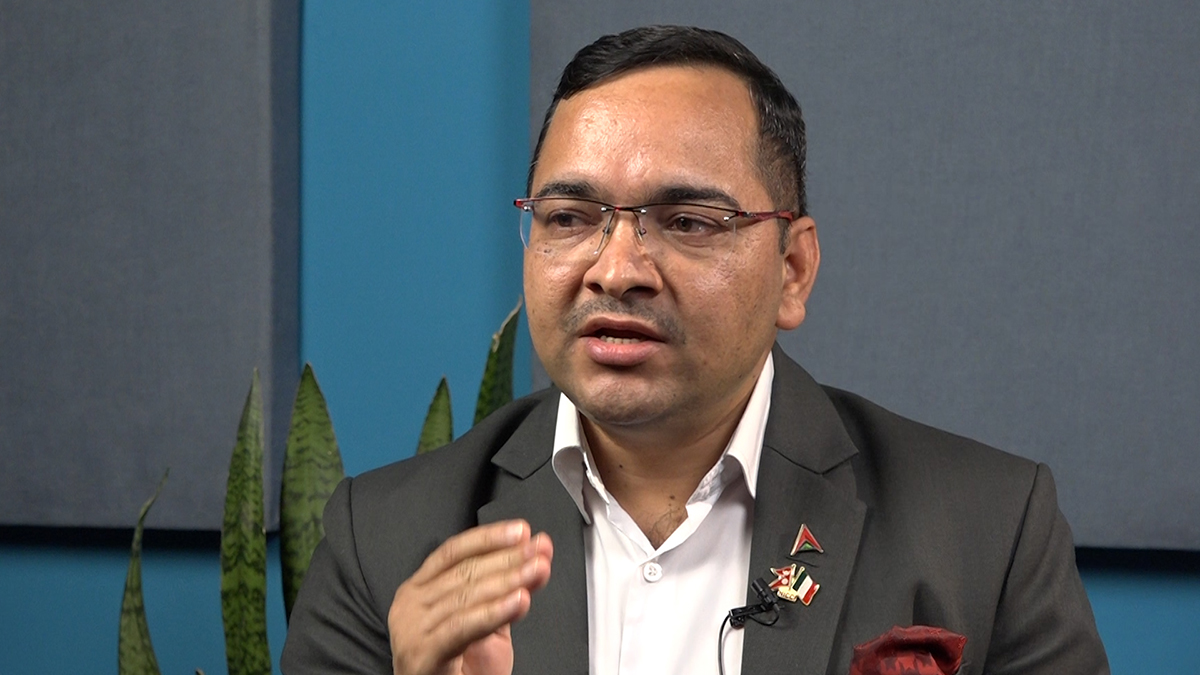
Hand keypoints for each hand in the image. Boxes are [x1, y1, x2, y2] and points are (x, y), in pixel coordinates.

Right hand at [388, 520, 553, 674]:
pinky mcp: (421, 654)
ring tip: (536, 572)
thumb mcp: (487, 624)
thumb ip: (507, 592)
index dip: (489, 539)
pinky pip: (461, 627)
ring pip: (465, 596)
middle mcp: (410, 605)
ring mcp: (411, 629)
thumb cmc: (460, 670)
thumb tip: (537, 560)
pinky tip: (518, 602)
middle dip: (507, 559)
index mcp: (419, 590)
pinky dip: (493, 612)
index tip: (521, 532)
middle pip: (463, 572)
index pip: (454, 552)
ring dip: (508, 581)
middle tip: (538, 551)